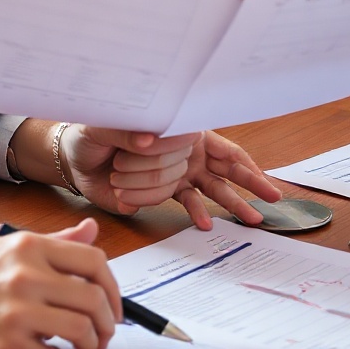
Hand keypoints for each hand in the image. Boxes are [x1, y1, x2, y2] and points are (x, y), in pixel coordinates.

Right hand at [0, 218, 120, 348]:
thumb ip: (52, 242)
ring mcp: (15, 311)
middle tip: (103, 335)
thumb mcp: (2, 249)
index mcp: (28, 247)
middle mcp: (26, 275)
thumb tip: (92, 230)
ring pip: (80, 331)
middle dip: (107, 324)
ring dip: (88, 346)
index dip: (113, 288)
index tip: (112, 305)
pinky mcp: (4, 346)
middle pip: (93, 300)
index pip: (94, 262)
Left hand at [40, 125, 282, 225]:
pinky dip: (197, 212)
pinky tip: (206, 224)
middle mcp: (187, 149)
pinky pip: (187, 201)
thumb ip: (130, 131)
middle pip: (228, 165)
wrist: (75, 157)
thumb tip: (148, 141)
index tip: (257, 172)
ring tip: (254, 219)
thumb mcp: (109, 124)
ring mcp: (179, 170)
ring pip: (214, 187)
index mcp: (183, 126)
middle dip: (252, 180)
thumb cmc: (94, 130)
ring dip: (233, 203)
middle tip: (273, 196)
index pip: (219, 141)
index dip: (240, 158)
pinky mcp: (164, 190)